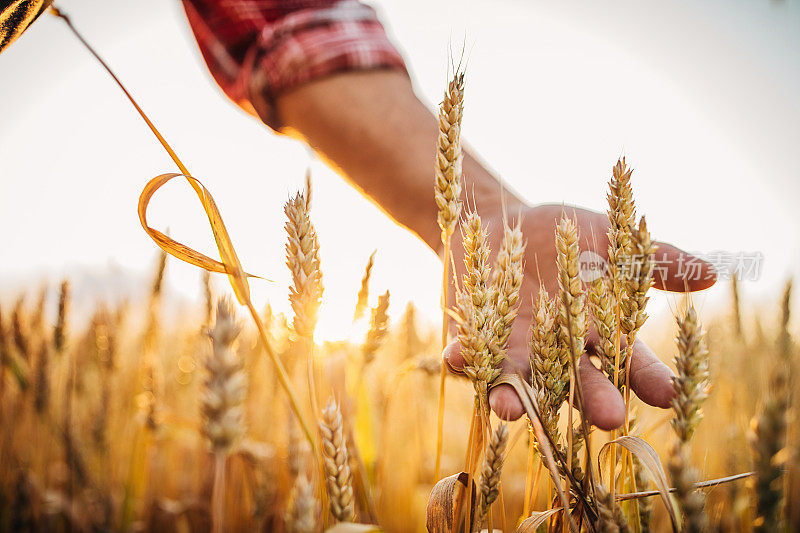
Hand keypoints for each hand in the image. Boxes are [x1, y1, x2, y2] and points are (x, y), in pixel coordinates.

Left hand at [442, 203, 715, 428]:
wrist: (503, 223)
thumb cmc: (562, 235)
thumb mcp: (605, 238)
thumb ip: (650, 258)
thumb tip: (711, 273)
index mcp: (596, 332)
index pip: (629, 362)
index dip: (649, 379)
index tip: (672, 395)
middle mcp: (559, 353)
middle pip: (578, 384)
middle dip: (592, 401)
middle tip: (610, 420)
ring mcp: (517, 350)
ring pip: (521, 384)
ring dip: (516, 399)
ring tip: (513, 411)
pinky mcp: (477, 339)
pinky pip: (470, 355)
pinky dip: (464, 357)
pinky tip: (457, 355)